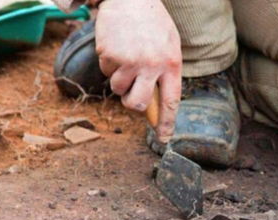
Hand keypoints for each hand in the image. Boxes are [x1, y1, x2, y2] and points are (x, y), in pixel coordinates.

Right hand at [95, 0, 181, 141]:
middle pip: (137, 104)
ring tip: (126, 55)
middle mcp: (151, 65)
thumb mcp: (169, 46)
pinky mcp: (109, 54)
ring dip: (119, 78)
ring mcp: (129, 60)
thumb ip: (165, 73)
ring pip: (117, 88)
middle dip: (131, 104)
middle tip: (130, 94)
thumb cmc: (153, 24)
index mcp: (171, 64)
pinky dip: (109, 62)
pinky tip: (117, 45)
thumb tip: (154, 103)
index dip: (166, 122)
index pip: (170, 101)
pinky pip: (106, 71)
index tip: (163, 138)